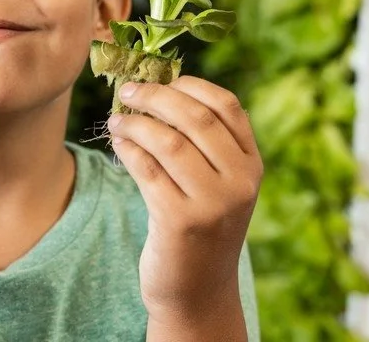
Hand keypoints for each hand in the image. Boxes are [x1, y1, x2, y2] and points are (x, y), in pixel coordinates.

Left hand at [106, 76, 262, 324]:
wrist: (197, 291)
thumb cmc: (200, 228)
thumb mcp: (217, 185)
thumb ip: (201, 143)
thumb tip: (156, 87)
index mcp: (252, 165)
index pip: (227, 106)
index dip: (190, 85)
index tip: (160, 77)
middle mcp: (239, 182)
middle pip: (194, 117)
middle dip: (155, 96)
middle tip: (127, 90)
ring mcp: (212, 202)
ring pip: (167, 141)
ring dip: (135, 123)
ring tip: (116, 120)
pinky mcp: (179, 220)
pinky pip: (146, 169)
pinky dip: (127, 148)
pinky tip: (118, 143)